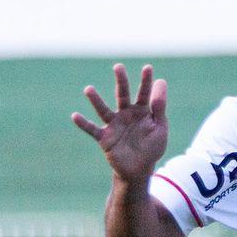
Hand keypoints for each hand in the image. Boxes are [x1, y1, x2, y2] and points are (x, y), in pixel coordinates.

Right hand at [72, 64, 168, 184]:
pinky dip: (83, 124)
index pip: (144, 93)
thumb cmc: (151, 148)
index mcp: (142, 112)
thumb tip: (161, 82)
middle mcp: (126, 114)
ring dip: (96, 100)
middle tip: (118, 67)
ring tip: (88, 89)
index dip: (146, 81)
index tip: (148, 68)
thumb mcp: (160, 128)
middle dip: (121, 81)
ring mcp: (114, 125)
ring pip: (103, 110)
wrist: (139, 169)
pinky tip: (75, 116)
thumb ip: (159, 108)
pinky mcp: (105, 138)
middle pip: (122, 95)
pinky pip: (92, 129)